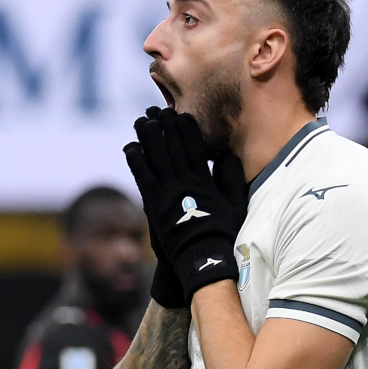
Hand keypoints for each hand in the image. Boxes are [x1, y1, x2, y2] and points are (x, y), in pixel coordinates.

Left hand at [124, 108, 246, 297]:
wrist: (203, 258)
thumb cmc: (223, 233)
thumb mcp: (237, 205)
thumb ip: (232, 179)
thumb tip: (227, 156)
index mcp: (204, 180)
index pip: (193, 147)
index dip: (185, 129)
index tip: (180, 114)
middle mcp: (183, 181)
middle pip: (171, 147)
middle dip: (164, 126)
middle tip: (157, 110)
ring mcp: (166, 192)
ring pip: (154, 158)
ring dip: (147, 137)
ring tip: (141, 121)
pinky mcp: (153, 204)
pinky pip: (142, 177)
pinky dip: (136, 161)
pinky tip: (131, 147)